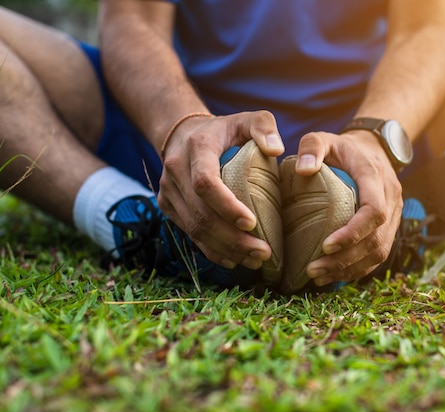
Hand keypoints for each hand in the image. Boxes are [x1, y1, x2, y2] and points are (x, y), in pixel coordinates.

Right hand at [157, 111, 284, 269]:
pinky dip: (212, 250)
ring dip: (225, 249)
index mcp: (196, 148)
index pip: (205, 183)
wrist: (182, 134)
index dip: (227, 207)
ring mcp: (168, 191)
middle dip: (232, 238)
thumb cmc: (223, 129)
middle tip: (263, 252)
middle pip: (201, 214)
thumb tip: (276, 150)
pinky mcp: (168, 206)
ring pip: (194, 229)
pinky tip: (234, 260)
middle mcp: (175, 171)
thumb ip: (263, 126)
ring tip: (255, 259)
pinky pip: (189, 233)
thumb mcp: (246, 118)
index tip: (252, 223)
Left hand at [294, 130, 403, 284]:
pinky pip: (379, 254)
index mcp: (376, 178)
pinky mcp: (390, 227)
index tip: (325, 246)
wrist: (374, 148)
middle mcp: (391, 199)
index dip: (353, 233)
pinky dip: (358, 269)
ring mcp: (394, 215)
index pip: (373, 211)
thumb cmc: (343, 147)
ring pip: (380, 251)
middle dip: (345, 259)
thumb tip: (303, 170)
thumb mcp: (324, 138)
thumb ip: (311, 147)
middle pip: (376, 239)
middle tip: (313, 269)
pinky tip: (334, 276)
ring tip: (319, 277)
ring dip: (350, 268)